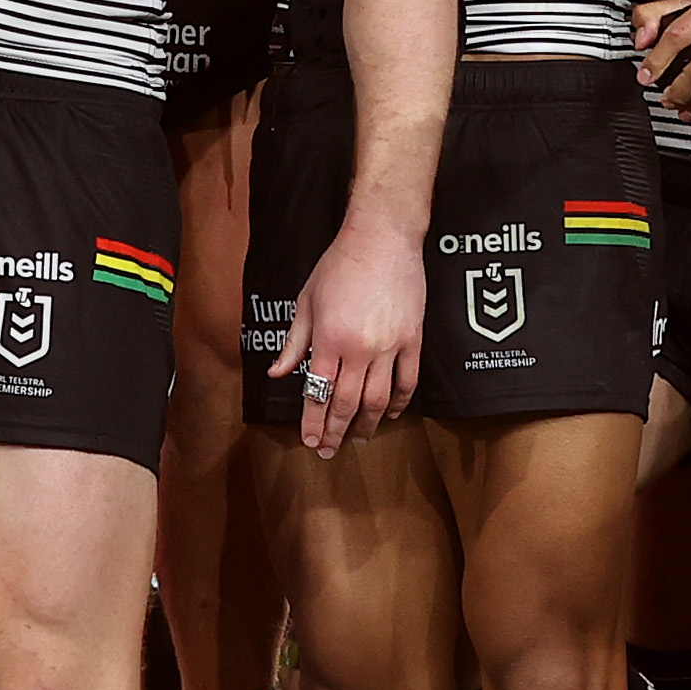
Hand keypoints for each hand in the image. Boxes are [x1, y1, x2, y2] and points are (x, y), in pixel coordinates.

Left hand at [268, 211, 424, 451]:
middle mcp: (359, 349)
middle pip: (347, 403)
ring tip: (359, 438)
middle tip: (329, 450)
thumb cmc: (339, 265)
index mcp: (329, 339)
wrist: (382, 238)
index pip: (318, 392)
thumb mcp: (306, 301)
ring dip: (367, 424)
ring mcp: (390, 347)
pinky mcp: (413, 340)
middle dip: (335, 431)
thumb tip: (277, 373)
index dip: (313, 421)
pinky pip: (407, 382)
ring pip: (379, 400)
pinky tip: (390, 414)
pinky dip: (399, 403)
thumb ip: (294, 342)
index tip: (309, 441)